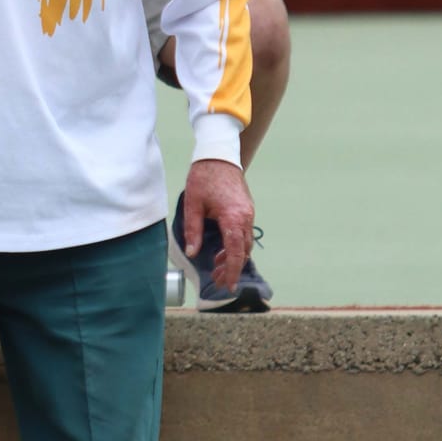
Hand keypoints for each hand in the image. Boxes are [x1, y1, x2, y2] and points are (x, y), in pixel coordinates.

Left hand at [182, 158, 254, 288]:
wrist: (218, 155)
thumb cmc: (204, 177)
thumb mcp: (193, 204)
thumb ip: (193, 231)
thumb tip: (192, 252)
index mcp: (233, 217)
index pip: (236, 251)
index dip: (233, 270)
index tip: (229, 285)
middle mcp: (245, 217)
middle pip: (243, 250)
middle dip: (232, 268)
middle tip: (218, 280)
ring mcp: (248, 212)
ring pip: (245, 243)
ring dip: (233, 257)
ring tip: (217, 268)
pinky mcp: (247, 209)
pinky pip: (244, 233)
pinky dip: (235, 245)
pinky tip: (221, 251)